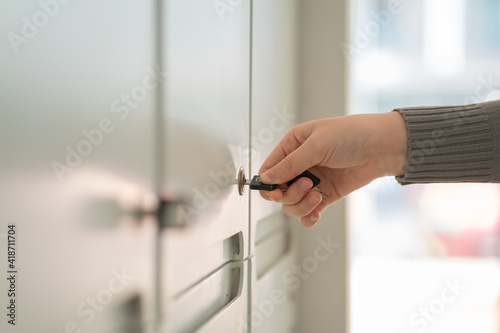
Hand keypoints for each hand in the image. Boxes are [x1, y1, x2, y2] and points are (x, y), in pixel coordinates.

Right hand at [258, 112, 407, 227]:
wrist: (382, 147)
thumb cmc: (351, 134)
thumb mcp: (317, 145)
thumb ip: (290, 164)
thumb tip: (267, 178)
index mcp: (292, 146)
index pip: (269, 170)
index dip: (269, 184)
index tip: (277, 192)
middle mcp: (299, 165)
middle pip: (279, 191)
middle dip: (290, 194)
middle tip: (307, 185)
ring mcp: (312, 181)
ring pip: (292, 204)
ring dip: (301, 205)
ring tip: (317, 197)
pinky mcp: (325, 194)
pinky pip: (308, 212)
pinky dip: (309, 217)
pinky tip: (317, 214)